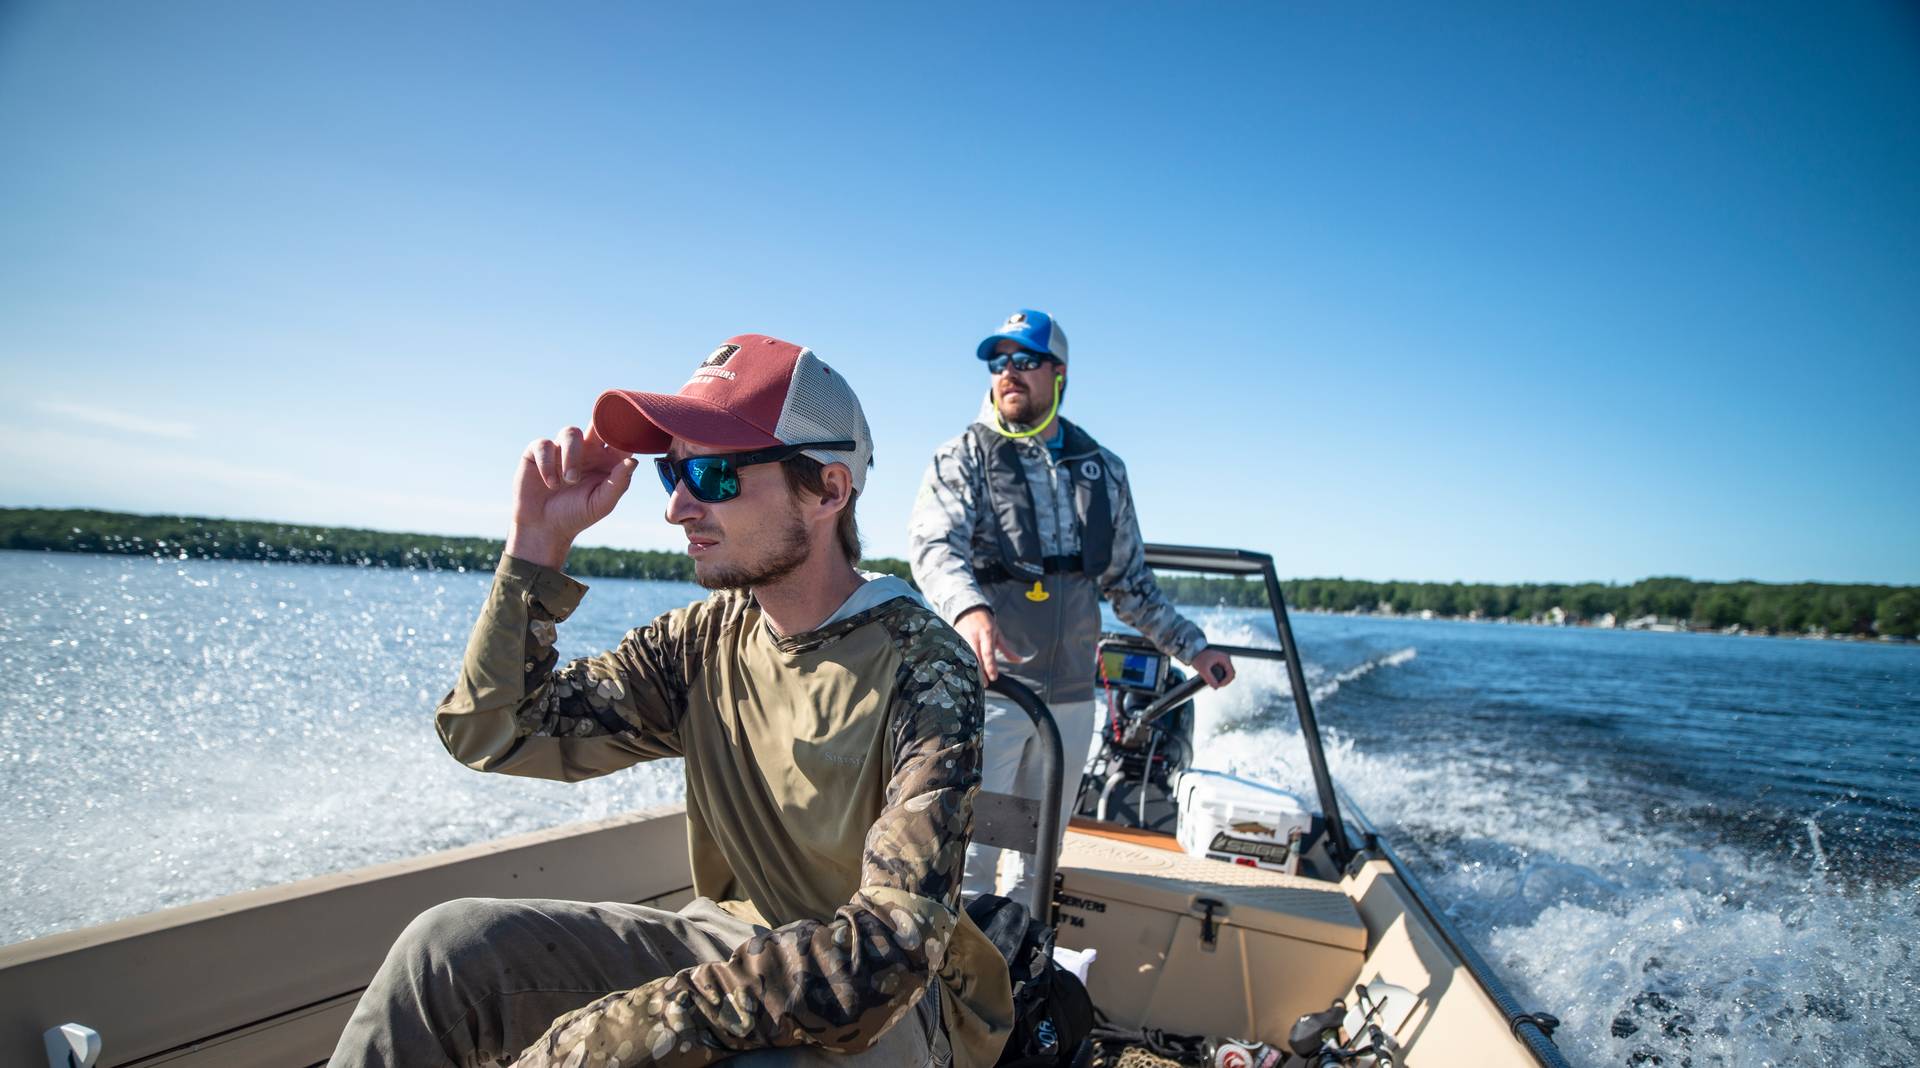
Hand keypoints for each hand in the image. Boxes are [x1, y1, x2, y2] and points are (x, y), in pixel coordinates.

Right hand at [506, 425, 638, 568]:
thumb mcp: (602, 504)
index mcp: (606, 460)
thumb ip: (618, 483)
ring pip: (570, 432)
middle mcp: (586, 450)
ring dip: (571, 456)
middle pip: (596, 423)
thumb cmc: (576, 515)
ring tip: (570, 480)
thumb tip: (633, 461)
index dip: (625, 431)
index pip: (620, 438)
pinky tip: (551, 484)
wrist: (543, 527)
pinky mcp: (538, 452)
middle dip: (600, 420)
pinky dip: (548, 464)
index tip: (628, 432)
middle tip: (599, 434)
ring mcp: (562, 449)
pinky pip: (544, 445)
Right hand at [953, 607, 1026, 681]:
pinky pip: (958, 654)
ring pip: (966, 658)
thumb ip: (1006, 649)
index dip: (991, 666)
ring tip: (975, 681)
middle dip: (980, 672)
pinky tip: (965, 673)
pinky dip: (963, 664)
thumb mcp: (997, 633)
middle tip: (985, 684)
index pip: (988, 653)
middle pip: (976, 658)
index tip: (994, 677)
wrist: (968, 609)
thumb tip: (1019, 660)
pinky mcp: (955, 640)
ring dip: (971, 670)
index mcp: (986, 633)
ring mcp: (962, 638)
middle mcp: (974, 636)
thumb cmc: (985, 622)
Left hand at [1190, 647, 1234, 688]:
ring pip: (1227, 672)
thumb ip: (1209, 678)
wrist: (1192, 650)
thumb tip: (1216, 687)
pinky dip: (1220, 676)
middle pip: (1230, 673)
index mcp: (1225, 659)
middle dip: (1225, 681)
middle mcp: (1225, 658)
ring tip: (1216, 684)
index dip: (1226, 682)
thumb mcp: (1203, 669)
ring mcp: (1222, 659)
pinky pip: (1223, 670)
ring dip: (1223, 679)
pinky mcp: (1218, 661)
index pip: (1231, 673)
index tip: (1218, 686)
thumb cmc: (1198, 657)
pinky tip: (1215, 680)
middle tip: (1217, 686)